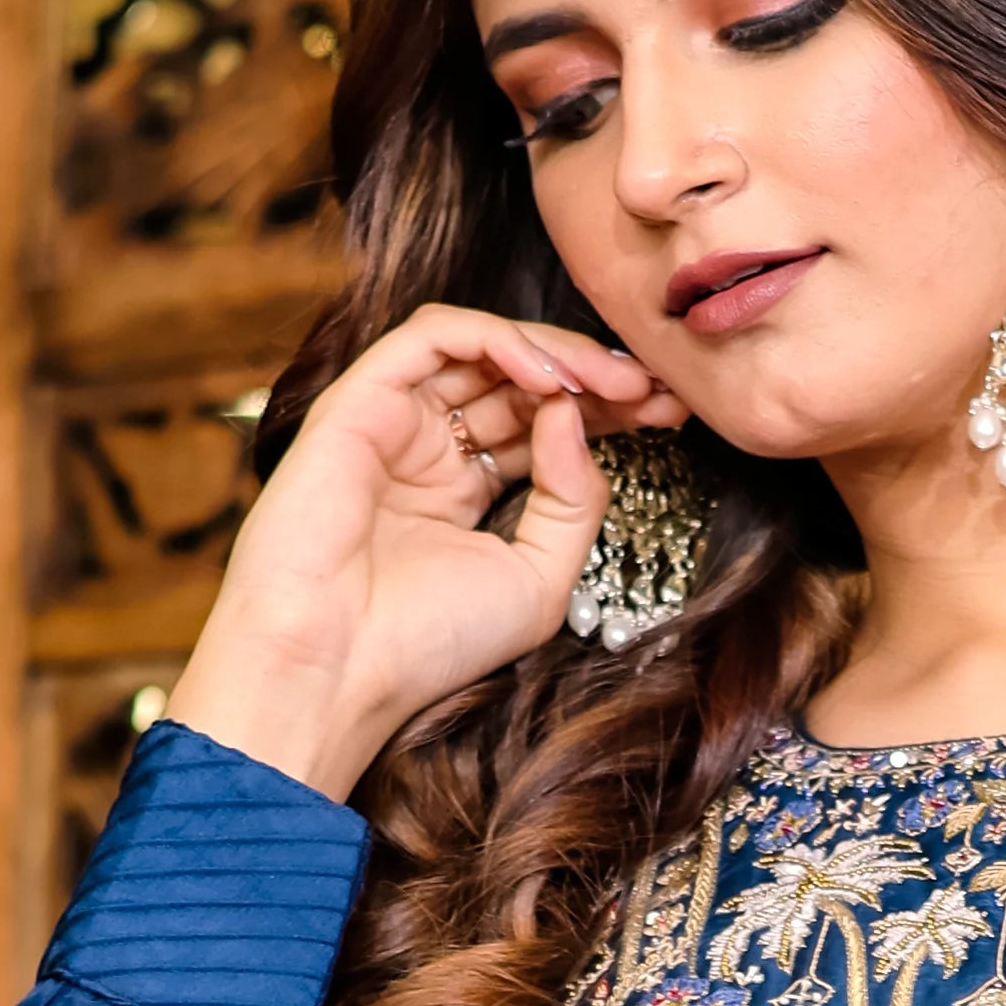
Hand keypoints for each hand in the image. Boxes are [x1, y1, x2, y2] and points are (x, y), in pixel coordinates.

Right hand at [162, 302, 686, 798]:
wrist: (337, 670)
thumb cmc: (424, 645)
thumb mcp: (538, 581)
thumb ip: (574, 502)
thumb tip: (576, 417)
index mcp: (461, 494)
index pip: (542, 426)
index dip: (607, 413)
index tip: (669, 416)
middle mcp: (426, 451)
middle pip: (521, 382)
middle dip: (596, 378)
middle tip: (655, 388)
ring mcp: (392, 422)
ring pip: (482, 348)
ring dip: (558, 353)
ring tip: (615, 381)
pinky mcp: (358, 400)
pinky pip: (432, 336)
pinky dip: (496, 338)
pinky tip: (549, 374)